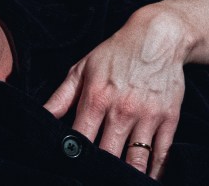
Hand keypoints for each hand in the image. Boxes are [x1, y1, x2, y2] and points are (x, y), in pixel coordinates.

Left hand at [43, 5, 186, 179]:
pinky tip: (145, 178)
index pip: (80, 140)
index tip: (70, 170)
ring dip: (127, 176)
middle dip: (99, 172)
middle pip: (108, 156)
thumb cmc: (117, 53)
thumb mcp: (83, 68)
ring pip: (136, 160)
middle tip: (94, 179)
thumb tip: (39, 118)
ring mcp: (147, 115)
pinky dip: (154, 171)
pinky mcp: (169, 118)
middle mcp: (122, 110)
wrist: (158, 36)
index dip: (74, 158)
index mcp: (96, 98)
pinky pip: (161, 154)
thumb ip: (60, 97)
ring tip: (118, 181)